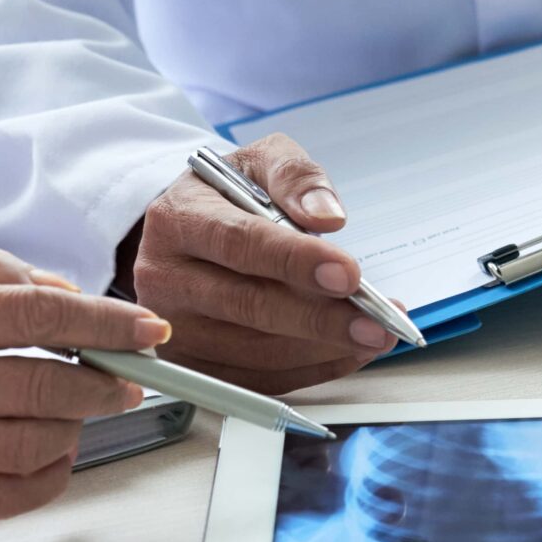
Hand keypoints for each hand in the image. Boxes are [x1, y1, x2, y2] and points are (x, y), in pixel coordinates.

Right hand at [0, 250, 163, 520]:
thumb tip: (70, 295)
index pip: (38, 317)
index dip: (108, 326)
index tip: (151, 329)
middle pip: (49, 388)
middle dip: (106, 383)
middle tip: (124, 377)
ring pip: (35, 444)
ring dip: (80, 428)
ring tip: (83, 410)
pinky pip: (5, 496)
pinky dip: (48, 478)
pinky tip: (54, 453)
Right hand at [128, 134, 392, 393]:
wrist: (184, 234)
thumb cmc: (225, 198)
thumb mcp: (258, 162)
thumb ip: (295, 177)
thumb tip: (327, 217)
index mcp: (177, 220)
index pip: (240, 243)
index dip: (296, 262)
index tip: (348, 274)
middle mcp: (165, 279)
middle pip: (248, 306)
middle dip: (320, 319)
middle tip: (375, 323)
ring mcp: (175, 330)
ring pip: (256, 352)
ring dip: (323, 350)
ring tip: (374, 335)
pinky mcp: (195, 365)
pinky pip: (260, 378)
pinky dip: (312, 370)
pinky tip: (348, 351)